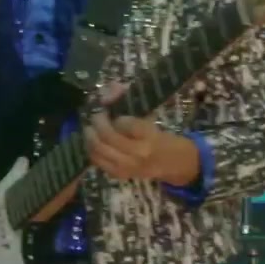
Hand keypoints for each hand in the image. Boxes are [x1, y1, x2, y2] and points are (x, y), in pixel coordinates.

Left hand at [82, 82, 198, 183]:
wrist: (174, 164)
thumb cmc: (163, 138)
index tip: (108, 108)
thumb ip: (131, 105)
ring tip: (91, 127)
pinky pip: (98, 161)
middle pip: (107, 136)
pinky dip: (92, 149)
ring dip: (90, 136)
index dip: (113, 114)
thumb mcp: (151, 119)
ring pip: (98, 150)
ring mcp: (128, 166)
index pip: (124, 122)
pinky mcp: (120, 175)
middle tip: (95, 115)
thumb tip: (111, 88)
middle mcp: (138, 153)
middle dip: (96, 123)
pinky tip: (93, 141)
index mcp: (150, 136)